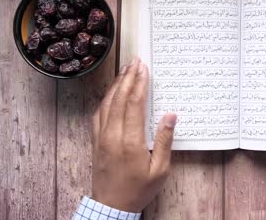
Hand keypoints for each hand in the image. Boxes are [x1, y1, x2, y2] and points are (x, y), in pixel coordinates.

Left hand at [91, 58, 177, 211]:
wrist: (111, 206)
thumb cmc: (138, 189)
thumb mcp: (160, 170)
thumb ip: (165, 141)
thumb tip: (170, 116)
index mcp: (130, 141)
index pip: (134, 104)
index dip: (139, 83)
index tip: (144, 68)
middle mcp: (112, 135)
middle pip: (119, 98)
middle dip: (128, 77)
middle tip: (135, 61)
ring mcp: (101, 137)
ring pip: (107, 103)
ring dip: (116, 85)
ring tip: (125, 70)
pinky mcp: (95, 141)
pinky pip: (98, 113)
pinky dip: (106, 99)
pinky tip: (112, 92)